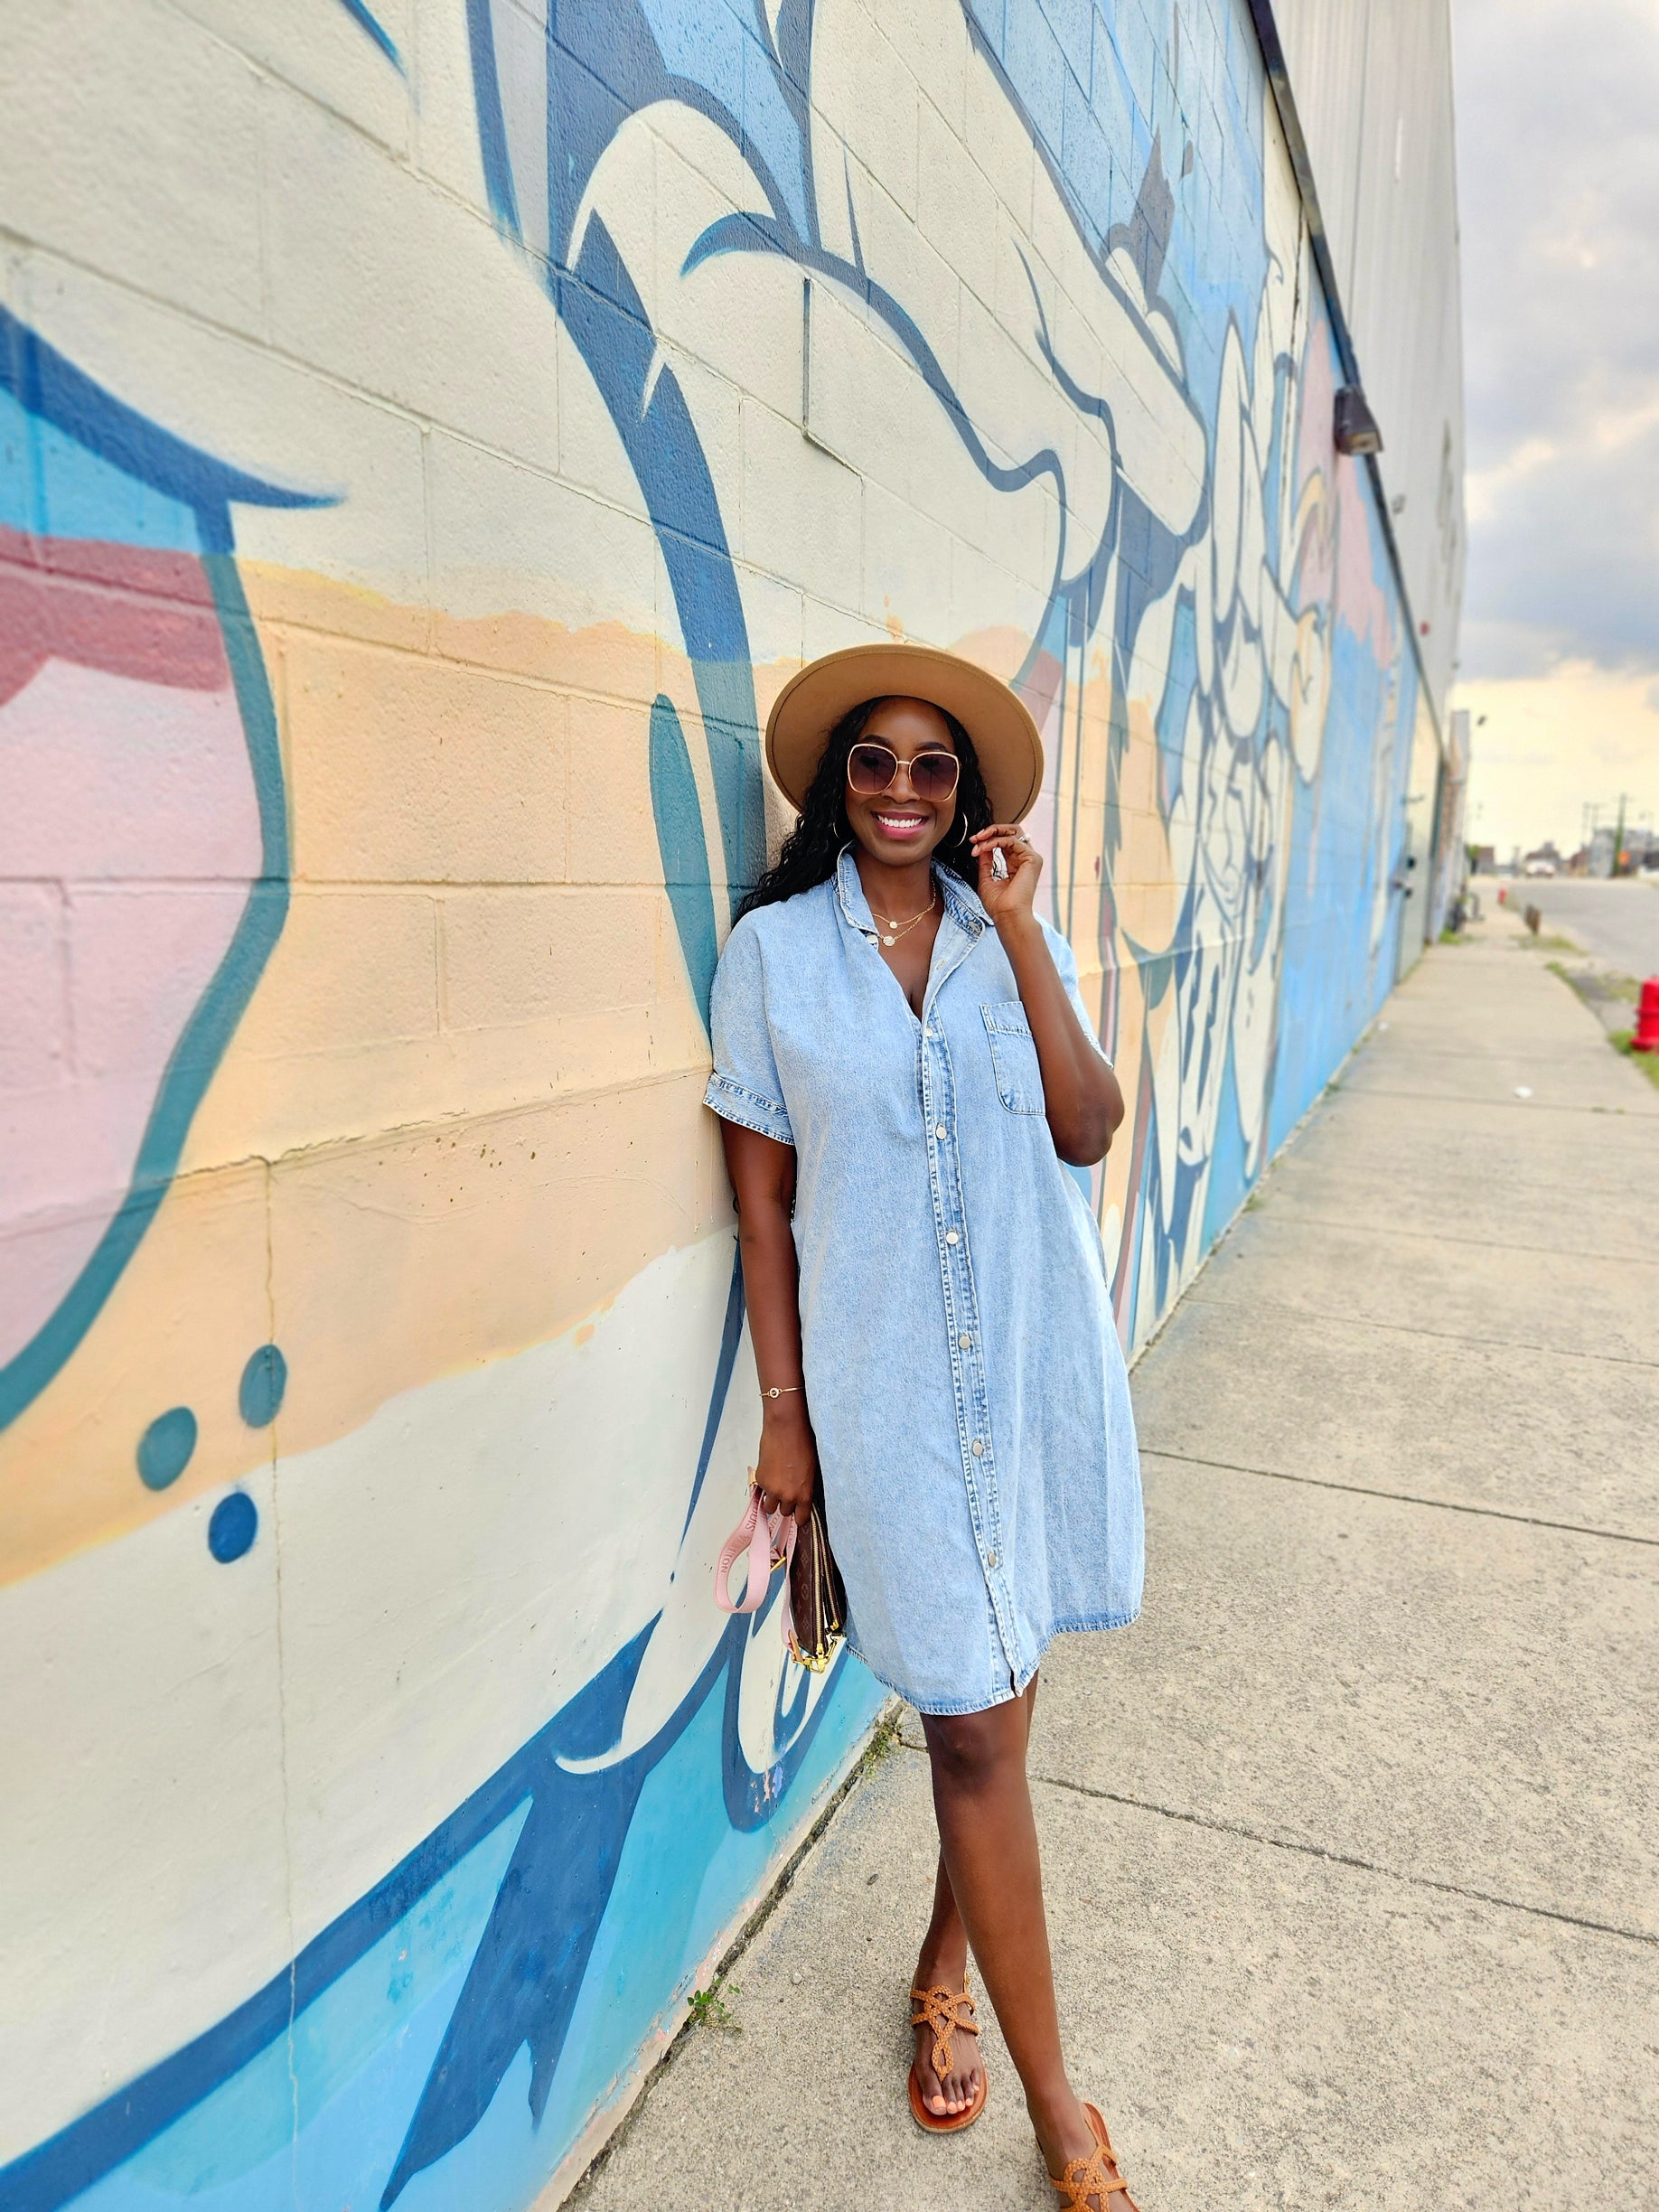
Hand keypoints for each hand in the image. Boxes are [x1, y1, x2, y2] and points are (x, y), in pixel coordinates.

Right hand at [753, 1402, 816, 1526]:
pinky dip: (765, 1486)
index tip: (799, 1514)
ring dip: (773, 1499)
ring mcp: (772, 1489)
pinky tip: (771, 1471)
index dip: (799, 1516)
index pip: (801, 1519)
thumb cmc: (803, 1443)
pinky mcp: (761, 1480)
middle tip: (787, 1491)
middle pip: (785, 1513)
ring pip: (770, 1507)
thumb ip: (805, 1487)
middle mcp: (788, 1496)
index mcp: (804, 1494)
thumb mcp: (811, 1470)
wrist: (786, 1429)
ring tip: (777, 1485)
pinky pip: (762, 1491)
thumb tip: (801, 1496)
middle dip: (786, 1504)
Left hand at [970, 822, 1041, 925]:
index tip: (973, 843)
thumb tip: (981, 847)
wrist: (1007, 916)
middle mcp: (1025, 860)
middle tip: (976, 837)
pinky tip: (984, 848)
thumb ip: (985, 861)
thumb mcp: (986, 878)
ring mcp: (1030, 858)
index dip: (989, 839)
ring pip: (1013, 832)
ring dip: (992, 834)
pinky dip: (995, 841)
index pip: (1005, 842)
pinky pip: (1011, 840)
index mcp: (1017, 865)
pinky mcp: (1031, 859)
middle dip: (992, 830)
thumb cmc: (998, 906)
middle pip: (1012, 831)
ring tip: (977, 841)